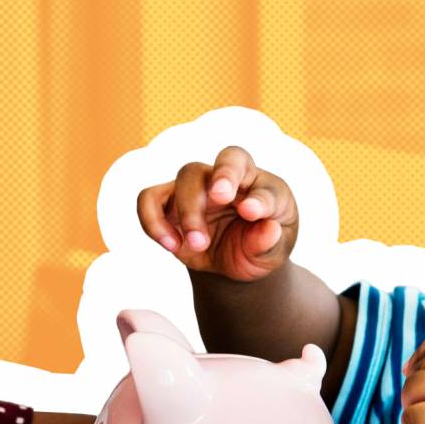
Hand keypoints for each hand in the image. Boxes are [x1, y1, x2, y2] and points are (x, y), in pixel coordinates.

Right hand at [136, 146, 297, 281]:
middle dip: (196, 202)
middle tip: (201, 238)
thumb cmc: (262, 245)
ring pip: (178, 181)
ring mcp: (193, 190)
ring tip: (195, 246)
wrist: (242, 260)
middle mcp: (220, 177)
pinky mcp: (169, 207)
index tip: (250, 212)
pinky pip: (148, 200)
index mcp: (252, 179)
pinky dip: (152, 222)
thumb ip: (271, 242)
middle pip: (197, 171)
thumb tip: (267, 230)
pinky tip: (172, 246)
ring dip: (183, 215)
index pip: (239, 163)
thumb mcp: (276, 250)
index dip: (240, 185)